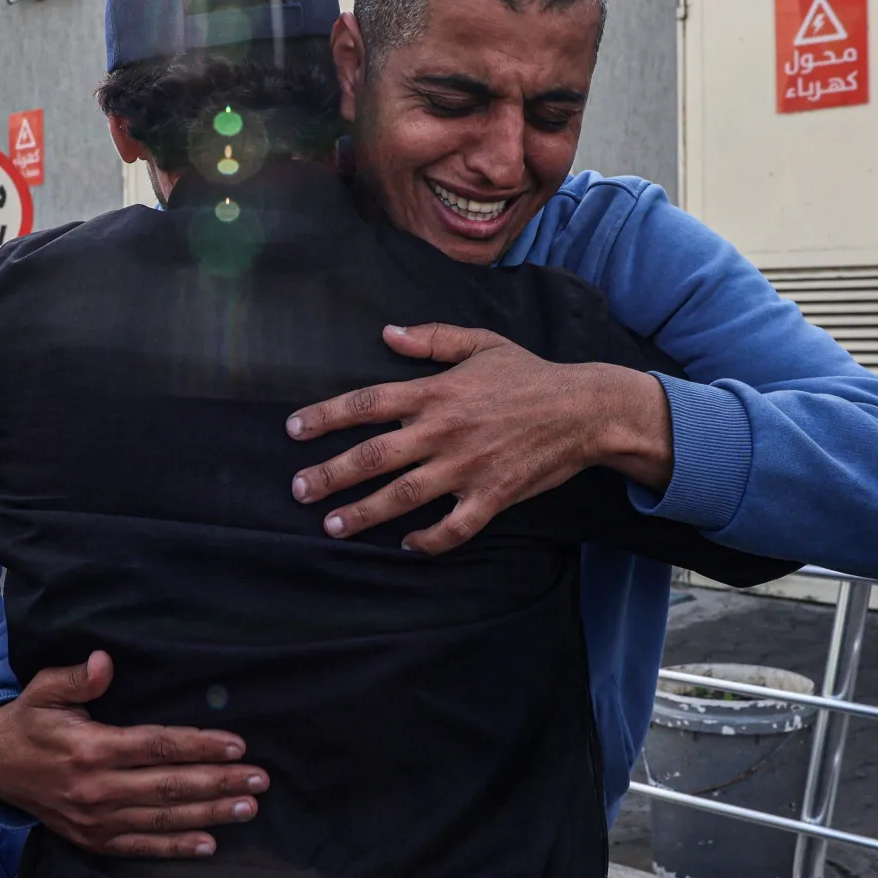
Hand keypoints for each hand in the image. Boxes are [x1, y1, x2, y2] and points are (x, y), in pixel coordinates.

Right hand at [0, 651, 269, 857]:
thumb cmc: (29, 721)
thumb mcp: (42, 690)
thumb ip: (76, 678)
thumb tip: (104, 662)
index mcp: (91, 749)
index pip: (156, 747)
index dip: (199, 746)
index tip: (237, 746)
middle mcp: (98, 788)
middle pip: (169, 787)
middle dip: (218, 783)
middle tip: (260, 781)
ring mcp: (96, 819)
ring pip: (162, 819)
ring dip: (209, 815)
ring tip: (248, 808)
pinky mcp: (94, 840)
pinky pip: (141, 846)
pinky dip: (176, 848)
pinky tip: (209, 844)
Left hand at [287, 323, 673, 554]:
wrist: (584, 410)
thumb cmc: (529, 374)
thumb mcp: (480, 342)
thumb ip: (431, 339)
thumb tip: (386, 333)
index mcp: (436, 392)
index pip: (367, 404)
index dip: (325, 416)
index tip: (293, 430)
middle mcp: (443, 431)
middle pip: (373, 457)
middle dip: (330, 474)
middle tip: (299, 489)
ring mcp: (466, 468)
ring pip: (402, 497)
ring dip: (362, 514)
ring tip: (331, 525)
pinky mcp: (491, 497)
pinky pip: (452, 528)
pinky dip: (428, 540)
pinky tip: (407, 544)